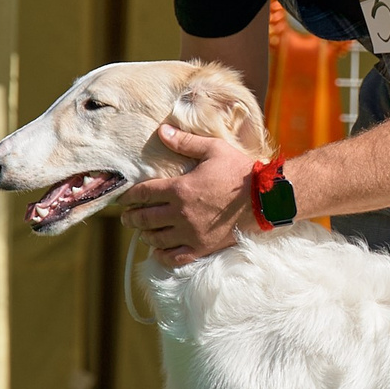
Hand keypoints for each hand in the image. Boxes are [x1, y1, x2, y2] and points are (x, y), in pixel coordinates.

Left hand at [118, 125, 255, 265]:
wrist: (264, 199)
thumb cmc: (240, 171)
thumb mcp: (213, 149)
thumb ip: (185, 142)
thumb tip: (162, 130)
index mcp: (180, 189)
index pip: (144, 194)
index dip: (130, 196)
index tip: (125, 198)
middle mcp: (181, 214)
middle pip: (145, 219)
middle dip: (131, 218)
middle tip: (126, 217)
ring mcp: (191, 233)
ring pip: (156, 239)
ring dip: (145, 234)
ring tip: (142, 231)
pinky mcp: (203, 247)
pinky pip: (175, 257)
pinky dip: (163, 255)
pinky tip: (159, 251)